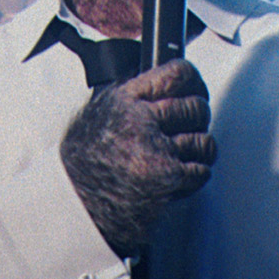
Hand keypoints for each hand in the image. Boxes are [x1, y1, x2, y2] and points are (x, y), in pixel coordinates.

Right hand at [60, 59, 215, 255]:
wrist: (74, 205)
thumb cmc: (84, 165)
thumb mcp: (101, 116)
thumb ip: (135, 101)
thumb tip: (169, 92)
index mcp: (125, 99)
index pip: (177, 74)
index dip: (194, 83)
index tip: (196, 90)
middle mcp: (140, 119)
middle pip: (196, 107)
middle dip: (198, 122)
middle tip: (192, 130)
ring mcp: (155, 148)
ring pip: (203, 140)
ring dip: (199, 152)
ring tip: (187, 157)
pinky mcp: (167, 177)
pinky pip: (201, 170)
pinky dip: (196, 176)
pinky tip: (181, 178)